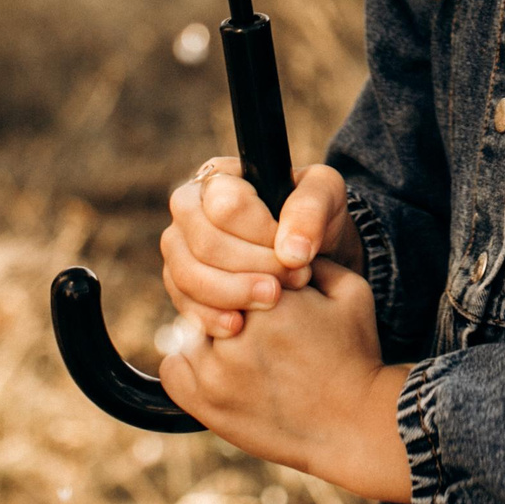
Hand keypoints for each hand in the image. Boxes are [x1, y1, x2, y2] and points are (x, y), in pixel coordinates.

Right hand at [160, 158, 363, 339]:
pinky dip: (210, 318)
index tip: (295, 254)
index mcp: (219, 177)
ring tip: (273, 300)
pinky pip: (183, 304)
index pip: (226, 205)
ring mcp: (179, 248)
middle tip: (294, 281)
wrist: (309, 253)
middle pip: (203, 243)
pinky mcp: (180, 285)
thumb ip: (311, 209)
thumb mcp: (325, 194)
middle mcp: (189, 209)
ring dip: (233, 294)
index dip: (262, 234)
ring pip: (188, 275)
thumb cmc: (312, 215)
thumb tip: (292, 251)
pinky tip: (239, 326)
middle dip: (252, 268)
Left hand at [160, 258, 413, 502]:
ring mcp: (215, 373)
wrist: (352, 426)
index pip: (233, 263)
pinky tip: (218, 364)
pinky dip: (188, 362)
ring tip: (237, 340)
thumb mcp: (350, 293)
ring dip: (206, 330)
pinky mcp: (204, 404)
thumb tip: (281, 245)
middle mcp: (238, 334)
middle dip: (226, 300)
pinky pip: (173, 366)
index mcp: (273, 300)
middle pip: (207, 295)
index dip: (248, 273)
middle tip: (248, 314)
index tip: (268, 289)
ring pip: (187, 328)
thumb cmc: (354, 355)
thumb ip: (314, 259)